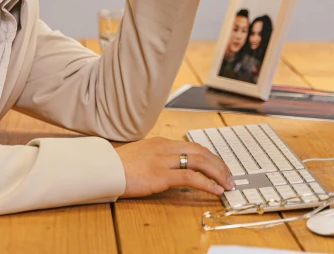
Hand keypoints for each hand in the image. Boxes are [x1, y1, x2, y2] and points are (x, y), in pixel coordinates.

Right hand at [115, 137, 234, 197]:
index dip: (210, 156)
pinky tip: (214, 190)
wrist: (104, 169)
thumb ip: (156, 157)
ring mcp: (163, 160)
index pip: (193, 146)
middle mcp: (164, 147)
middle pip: (200, 151)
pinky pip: (190, 177)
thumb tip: (170, 167)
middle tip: (229, 176)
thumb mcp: (140, 155)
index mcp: (160, 142)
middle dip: (219, 164)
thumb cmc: (117, 166)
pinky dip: (206, 183)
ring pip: (199, 161)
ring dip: (218, 173)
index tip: (219, 166)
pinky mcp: (160, 175)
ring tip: (227, 183)